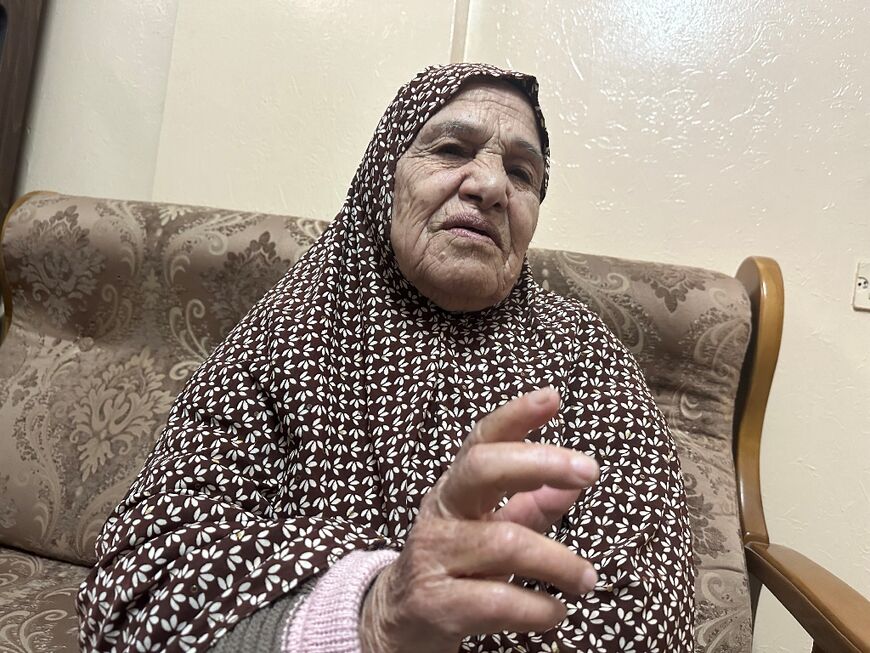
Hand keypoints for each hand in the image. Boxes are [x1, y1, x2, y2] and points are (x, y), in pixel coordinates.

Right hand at [360, 387, 599, 652]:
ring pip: (504, 543)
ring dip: (558, 562)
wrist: (397, 623)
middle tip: (589, 470)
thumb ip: (532, 506)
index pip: (482, 440)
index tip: (552, 397)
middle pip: (482, 468)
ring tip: (586, 579)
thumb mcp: (490, 529)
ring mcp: (433, 556)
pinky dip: (536, 609)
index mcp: (457, 489)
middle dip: (539, 462)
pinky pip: (496, 601)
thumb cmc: (456, 567)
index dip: (515, 416)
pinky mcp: (435, 605)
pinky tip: (554, 612)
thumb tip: (574, 482)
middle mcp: (441, 513)